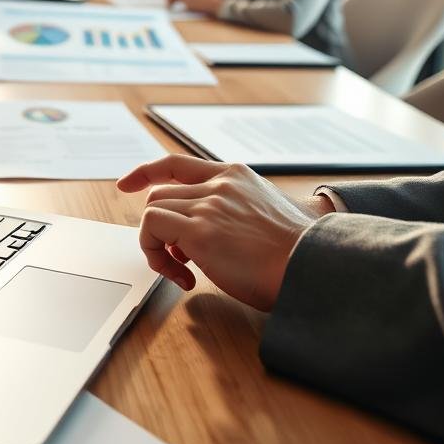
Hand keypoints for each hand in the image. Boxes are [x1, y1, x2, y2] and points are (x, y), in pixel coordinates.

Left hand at [117, 154, 332, 310]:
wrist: (316, 265)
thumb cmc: (297, 256)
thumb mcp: (263, 218)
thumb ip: (229, 216)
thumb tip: (190, 240)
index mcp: (235, 176)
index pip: (178, 164)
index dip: (147, 172)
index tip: (126, 184)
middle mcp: (220, 184)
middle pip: (159, 195)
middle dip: (159, 228)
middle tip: (181, 261)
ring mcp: (209, 204)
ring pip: (152, 212)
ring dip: (158, 247)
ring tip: (185, 273)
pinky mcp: (199, 230)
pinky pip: (152, 231)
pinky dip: (156, 256)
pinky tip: (184, 278)